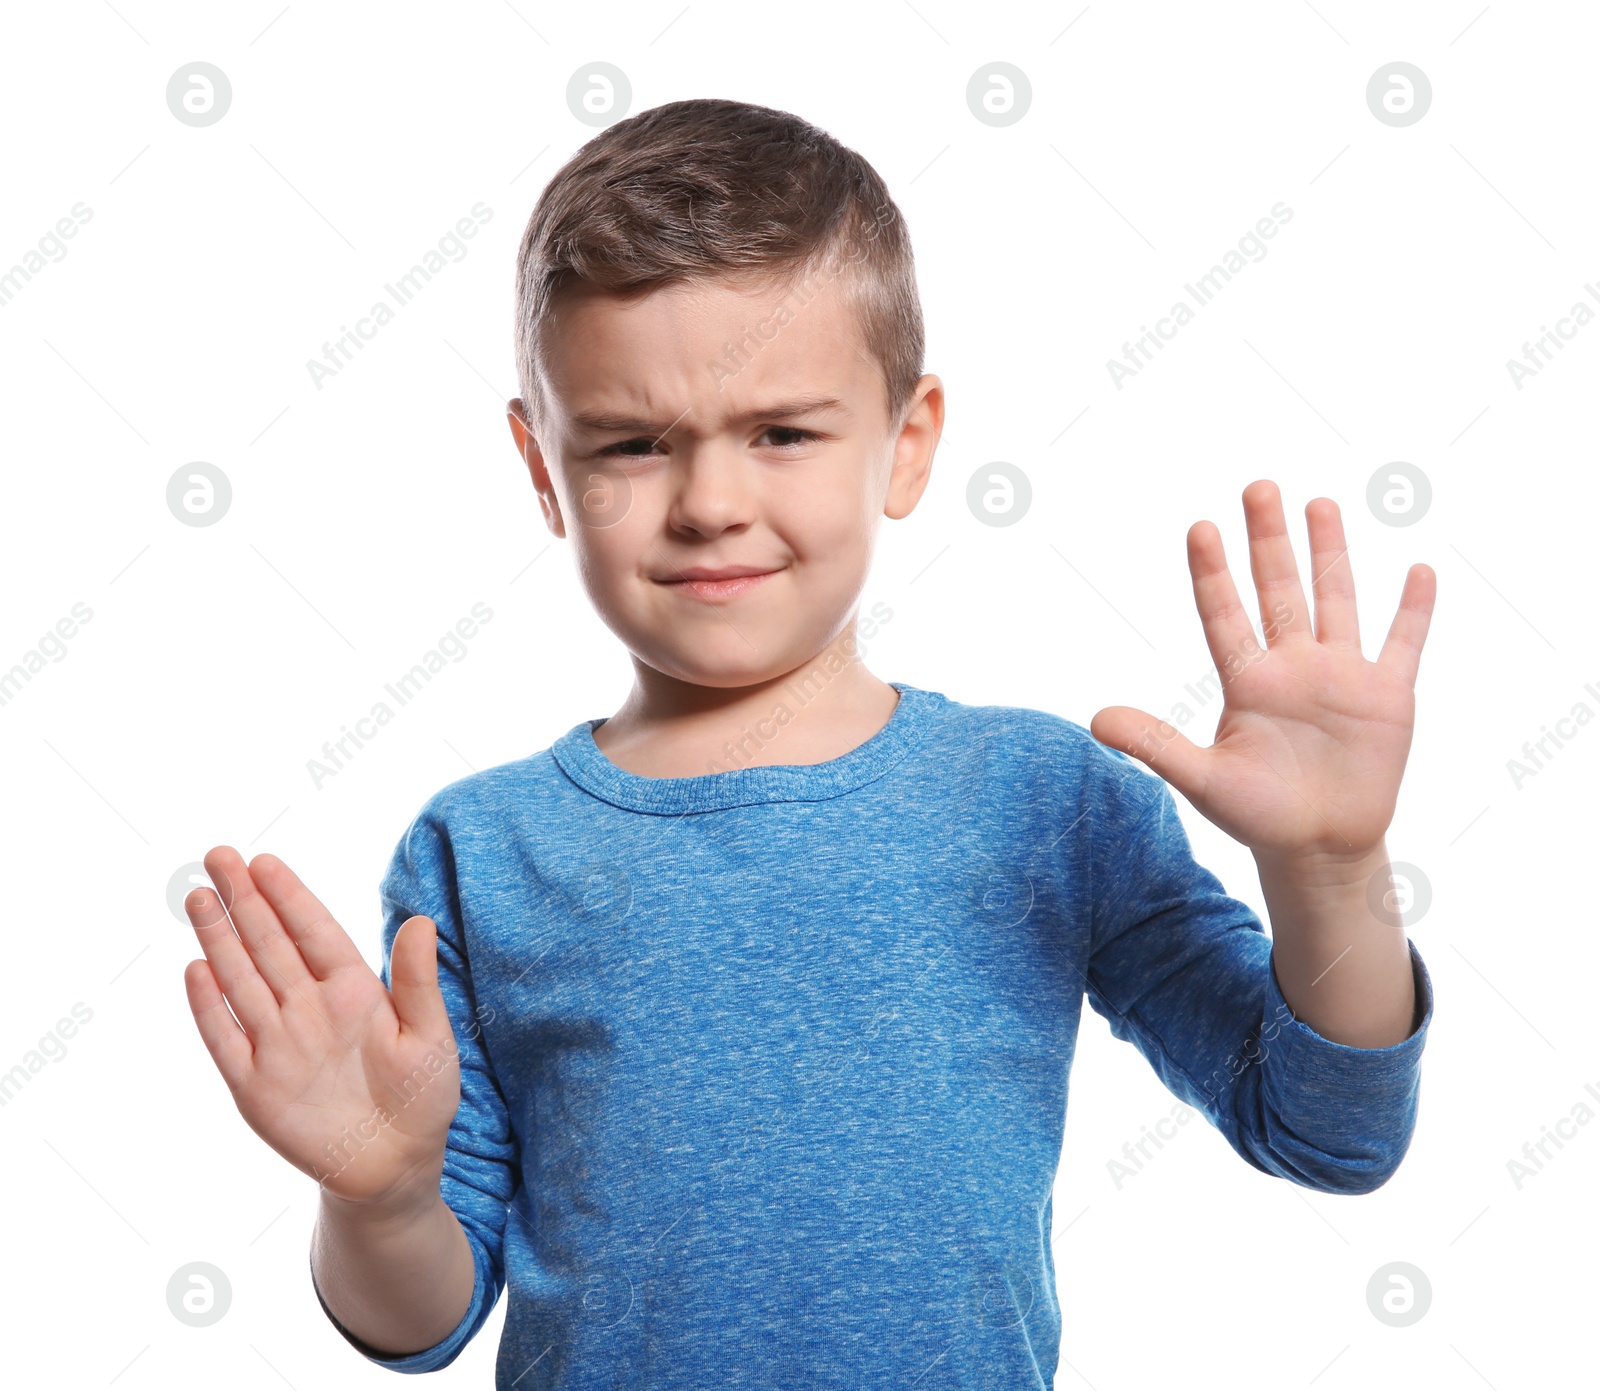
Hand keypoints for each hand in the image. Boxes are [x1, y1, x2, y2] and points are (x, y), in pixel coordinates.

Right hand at [182, 847, 460, 1207]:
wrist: (396, 1166)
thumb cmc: (422, 1096)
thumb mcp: (431, 1036)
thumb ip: (418, 981)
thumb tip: (421, 920)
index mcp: (355, 990)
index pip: (314, 932)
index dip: (290, 897)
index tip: (265, 861)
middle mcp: (310, 1008)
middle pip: (270, 945)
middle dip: (245, 901)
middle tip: (218, 855)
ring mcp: (279, 1044)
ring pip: (242, 981)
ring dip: (220, 940)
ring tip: (200, 897)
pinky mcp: (255, 1086)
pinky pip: (226, 1040)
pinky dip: (210, 1008)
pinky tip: (196, 969)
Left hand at [1090, 479, 1435, 864]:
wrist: (1319, 849)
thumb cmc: (1258, 815)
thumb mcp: (1202, 780)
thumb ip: (1155, 745)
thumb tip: (1094, 719)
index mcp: (1248, 681)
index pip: (1225, 614)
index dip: (1212, 573)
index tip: (1200, 527)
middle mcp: (1293, 667)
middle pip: (1278, 590)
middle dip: (1269, 540)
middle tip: (1258, 487)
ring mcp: (1342, 677)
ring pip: (1336, 601)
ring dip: (1331, 553)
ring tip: (1321, 503)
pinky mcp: (1387, 697)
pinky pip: (1403, 644)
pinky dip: (1413, 611)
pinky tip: (1418, 570)